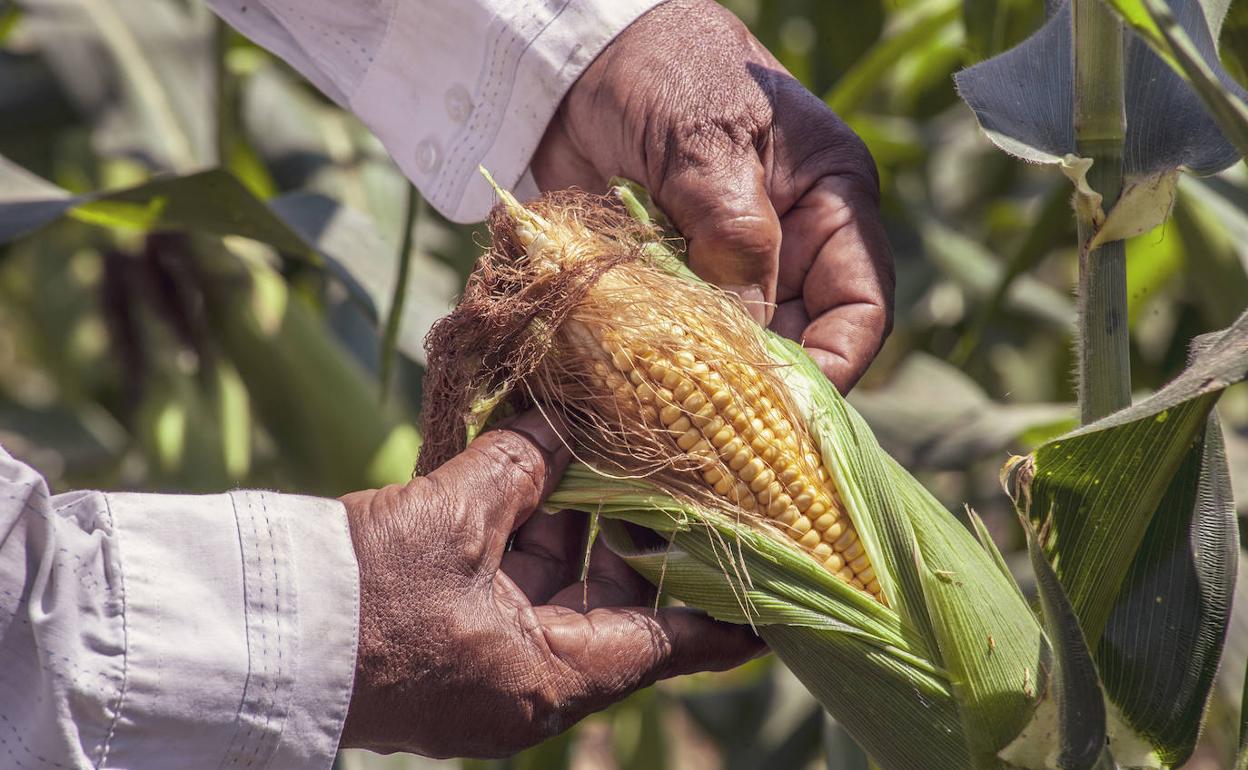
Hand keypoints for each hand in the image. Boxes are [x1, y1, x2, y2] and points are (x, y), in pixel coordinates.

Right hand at [338, 410, 762, 757]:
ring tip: (608, 452)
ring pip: (560, 587)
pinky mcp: (450, 638)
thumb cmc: (363, 597)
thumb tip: (561, 422)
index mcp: (551, 676)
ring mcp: (488, 662)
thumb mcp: (453, 522)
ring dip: (578, 522)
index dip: (727, 614)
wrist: (254, 636)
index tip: (779, 589)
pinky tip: (539, 470)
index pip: (671, 644)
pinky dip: (528, 532)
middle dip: (640, 537)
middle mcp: (529, 680)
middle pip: (617, 606)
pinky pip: (511, 584)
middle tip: (681, 474)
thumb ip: (520, 467)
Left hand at [532, 0, 893, 391]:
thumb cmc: (661, 72)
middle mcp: (790, 246)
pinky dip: (660, 368)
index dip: (834, 365)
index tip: (787, 411)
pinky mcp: (671, 284)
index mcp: (831, 203)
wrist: (573, 61)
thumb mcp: (705, 142)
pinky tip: (634, 389)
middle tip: (716, 434)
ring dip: (706, 386)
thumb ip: (733, 234)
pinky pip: (679, 343)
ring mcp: (728, 269)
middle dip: (763, 390)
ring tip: (671, 418)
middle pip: (799, 343)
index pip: (861, 306)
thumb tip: (747, 337)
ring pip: (738, 352)